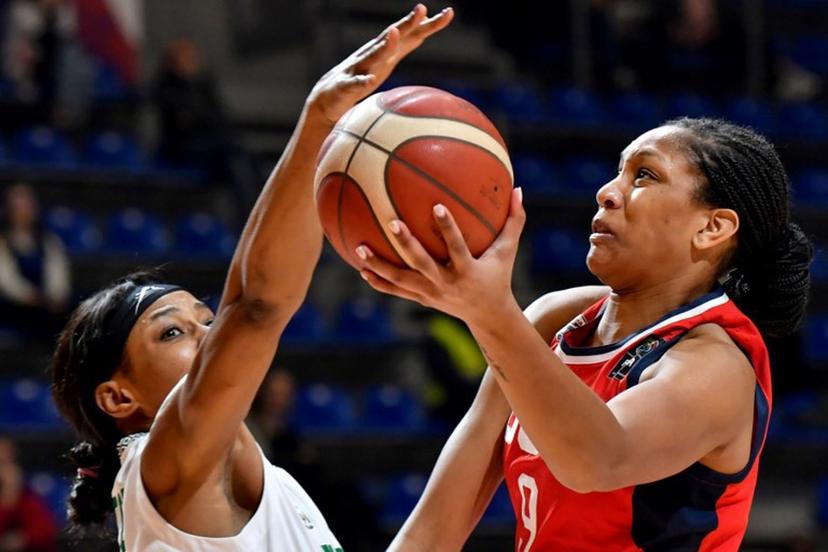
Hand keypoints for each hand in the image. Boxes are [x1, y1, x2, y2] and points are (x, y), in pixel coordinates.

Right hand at [304, 4, 453, 126]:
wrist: (328, 97)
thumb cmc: (362, 76)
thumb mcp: (387, 61)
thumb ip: (404, 46)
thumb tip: (423, 33)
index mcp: (385, 50)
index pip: (411, 33)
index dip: (429, 24)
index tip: (449, 12)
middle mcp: (372, 54)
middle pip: (392, 37)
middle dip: (407, 23)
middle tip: (421, 9)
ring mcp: (359, 69)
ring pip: (373, 56)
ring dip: (384, 46)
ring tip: (395, 34)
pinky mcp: (347, 87)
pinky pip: (356, 84)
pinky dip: (363, 81)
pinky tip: (371, 80)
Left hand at [357, 188, 524, 325]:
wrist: (488, 316)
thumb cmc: (498, 275)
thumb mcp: (508, 250)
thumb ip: (514, 220)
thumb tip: (519, 188)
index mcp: (467, 270)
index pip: (457, 247)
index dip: (447, 228)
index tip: (436, 205)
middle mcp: (447, 283)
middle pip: (422, 264)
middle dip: (406, 245)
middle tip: (391, 222)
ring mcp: (431, 293)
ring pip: (401, 279)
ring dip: (379, 265)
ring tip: (358, 249)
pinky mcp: (421, 299)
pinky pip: (396, 291)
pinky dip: (379, 282)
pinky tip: (361, 269)